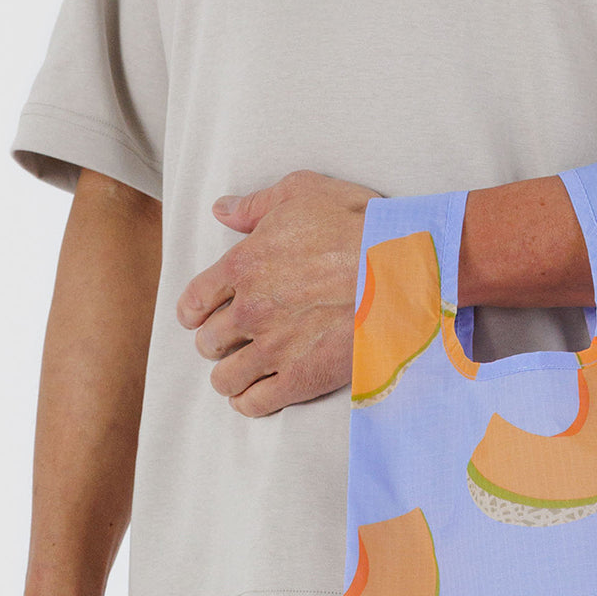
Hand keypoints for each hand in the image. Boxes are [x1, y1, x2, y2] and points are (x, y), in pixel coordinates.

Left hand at [177, 168, 382, 415]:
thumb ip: (256, 205)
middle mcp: (251, 310)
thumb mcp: (304, 192)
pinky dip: (249, 402)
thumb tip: (223, 209)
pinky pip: (255, 403)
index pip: (195, 299)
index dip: (193, 311)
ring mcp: (274, 348)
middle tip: (231, 343)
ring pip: (225, 378)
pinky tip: (254, 396)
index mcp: (244, 265)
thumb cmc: (359, 226)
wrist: (403, 270)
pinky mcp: (300, 378)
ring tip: (240, 375)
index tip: (198, 317)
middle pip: (208, 342)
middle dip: (216, 343)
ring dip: (228, 377)